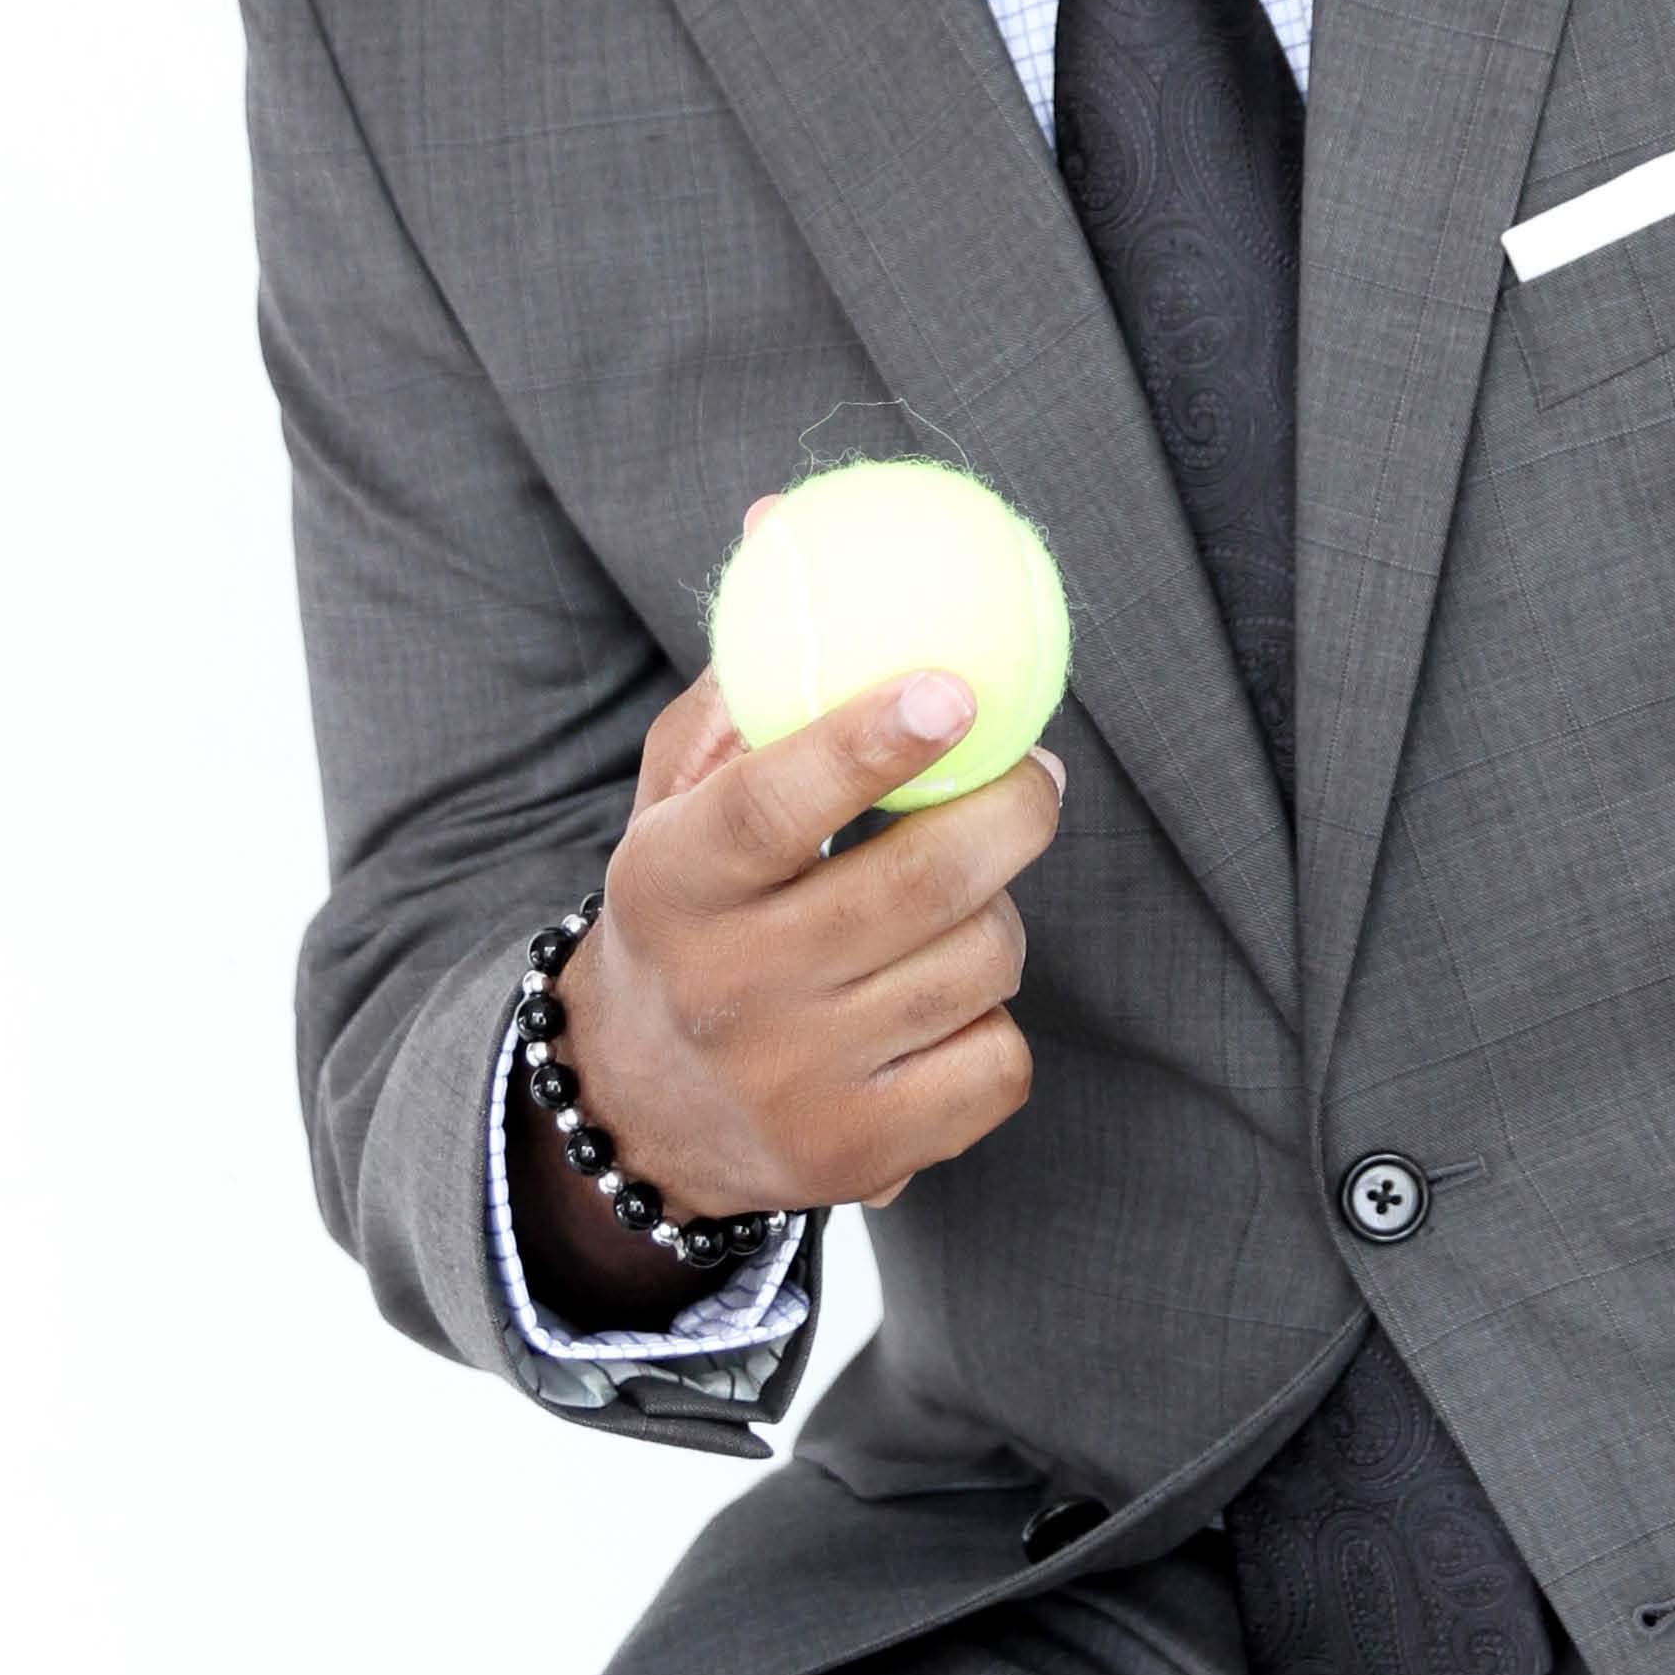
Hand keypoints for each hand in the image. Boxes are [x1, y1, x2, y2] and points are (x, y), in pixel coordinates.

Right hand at [505, 608, 1062, 1324]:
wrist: (641, 1112)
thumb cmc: (696, 903)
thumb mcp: (683, 794)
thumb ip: (749, 670)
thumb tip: (786, 513)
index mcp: (674, 882)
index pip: (776, 805)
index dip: (869, 742)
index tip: (955, 686)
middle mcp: (727, 990)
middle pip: (923, 886)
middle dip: (1010, 811)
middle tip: (1033, 770)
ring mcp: (794, 1085)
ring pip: (981, 962)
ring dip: (994, 917)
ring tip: (952, 906)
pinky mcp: (860, 1162)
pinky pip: (998, 1062)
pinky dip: (990, 1025)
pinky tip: (936, 1009)